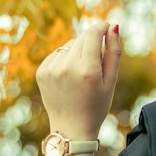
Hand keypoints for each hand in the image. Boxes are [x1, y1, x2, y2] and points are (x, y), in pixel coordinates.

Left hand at [36, 24, 121, 141]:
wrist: (71, 129)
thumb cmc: (96, 106)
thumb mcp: (111, 81)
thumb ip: (114, 52)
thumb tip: (113, 26)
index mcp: (88, 71)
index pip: (93, 34)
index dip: (101, 27)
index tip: (106, 27)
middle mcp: (67, 67)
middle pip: (81, 38)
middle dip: (91, 41)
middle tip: (96, 61)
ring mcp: (51, 70)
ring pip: (69, 45)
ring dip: (78, 52)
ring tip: (82, 74)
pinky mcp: (41, 72)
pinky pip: (57, 54)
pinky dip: (65, 60)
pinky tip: (69, 77)